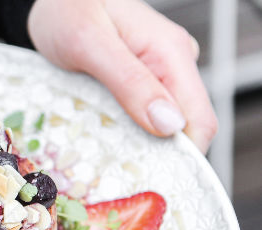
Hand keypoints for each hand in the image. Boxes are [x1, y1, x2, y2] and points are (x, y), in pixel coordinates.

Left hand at [28, 0, 217, 153]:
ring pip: (162, 123)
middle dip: (156, 152)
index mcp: (170, 54)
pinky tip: (103, 132)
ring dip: (139, 142)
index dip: (182, 156)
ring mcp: (157, 72)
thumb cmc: (66, 10)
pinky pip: (143, 113)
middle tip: (117, 168)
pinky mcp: (140, 79)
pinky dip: (127, 129)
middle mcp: (172, 63)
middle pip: (182, 127)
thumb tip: (170, 124)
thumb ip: (130, 81)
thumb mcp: (91, 45)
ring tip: (105, 149)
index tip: (149, 176)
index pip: (199, 121)